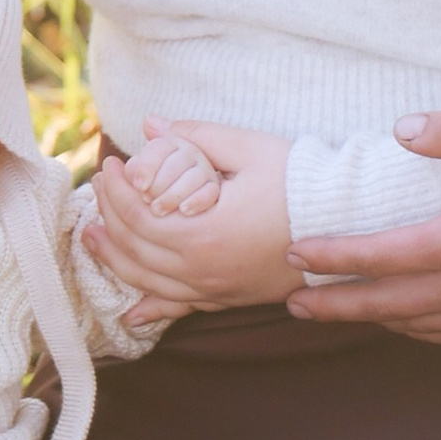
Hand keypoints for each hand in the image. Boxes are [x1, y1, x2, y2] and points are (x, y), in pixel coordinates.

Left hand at [84, 130, 296, 315]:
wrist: (348, 222)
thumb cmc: (300, 181)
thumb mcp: (247, 149)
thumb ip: (194, 137)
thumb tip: (151, 125)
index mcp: (203, 234)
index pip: (138, 214)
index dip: (117, 188)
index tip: (111, 162)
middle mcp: (204, 272)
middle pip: (136, 249)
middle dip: (109, 217)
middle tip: (100, 188)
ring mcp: (217, 290)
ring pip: (149, 282)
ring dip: (115, 260)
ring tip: (92, 239)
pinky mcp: (232, 298)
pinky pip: (182, 308)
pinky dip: (153, 308)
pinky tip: (133, 314)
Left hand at [287, 117, 440, 345]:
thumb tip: (400, 128)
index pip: (380, 258)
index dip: (333, 258)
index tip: (295, 254)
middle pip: (386, 305)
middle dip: (334, 304)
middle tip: (292, 302)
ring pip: (416, 326)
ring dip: (371, 320)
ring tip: (336, 311)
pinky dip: (416, 331)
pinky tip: (405, 322)